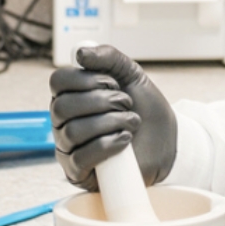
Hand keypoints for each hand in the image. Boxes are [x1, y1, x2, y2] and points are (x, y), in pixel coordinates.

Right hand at [49, 45, 176, 190]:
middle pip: (62, 106)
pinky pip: (80, 158)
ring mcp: (68, 148)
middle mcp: (64, 121)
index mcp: (72, 95)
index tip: (112, 82)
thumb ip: (108, 57)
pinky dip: (108, 145)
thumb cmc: (145, 108)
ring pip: (73, 131)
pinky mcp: (78, 172)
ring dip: (110, 123)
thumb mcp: (131, 74)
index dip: (85, 79)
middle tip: (125, 103)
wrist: (167, 141)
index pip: (57, 81)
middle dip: (102, 102)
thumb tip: (79, 52)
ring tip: (130, 122)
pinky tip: (125, 139)